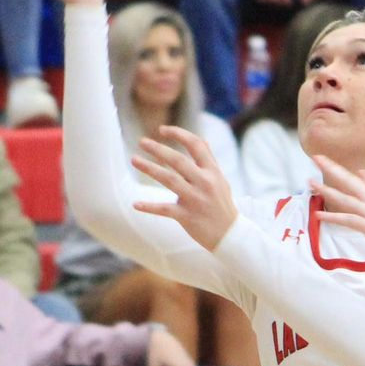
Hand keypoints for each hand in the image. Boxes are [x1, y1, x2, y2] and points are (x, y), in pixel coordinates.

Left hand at [131, 126, 241, 251]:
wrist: (230, 235)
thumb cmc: (222, 205)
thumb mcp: (221, 180)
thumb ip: (209, 161)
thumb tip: (201, 141)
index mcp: (213, 172)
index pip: (196, 145)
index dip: (178, 134)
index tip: (162, 130)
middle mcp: (204, 183)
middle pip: (178, 160)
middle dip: (158, 149)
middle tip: (142, 142)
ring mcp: (195, 200)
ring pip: (169, 179)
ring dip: (149, 168)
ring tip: (134, 159)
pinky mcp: (187, 217)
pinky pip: (165, 209)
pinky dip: (150, 207)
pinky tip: (135, 204)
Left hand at [313, 154, 364, 257]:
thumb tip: (361, 172)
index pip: (352, 177)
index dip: (336, 167)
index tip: (321, 158)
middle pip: (348, 182)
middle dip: (331, 169)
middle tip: (315, 158)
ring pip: (345, 199)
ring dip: (327, 191)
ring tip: (311, 184)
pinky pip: (348, 220)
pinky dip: (333, 217)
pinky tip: (319, 214)